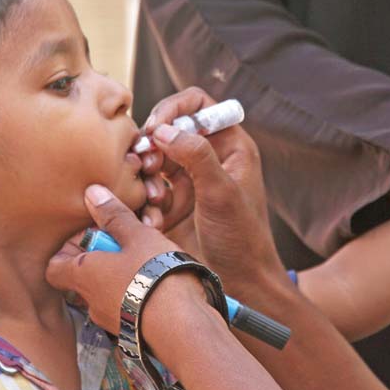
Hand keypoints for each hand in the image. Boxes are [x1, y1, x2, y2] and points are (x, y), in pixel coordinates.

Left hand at [46, 184, 201, 332]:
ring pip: (107, 292)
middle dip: (102, 259)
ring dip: (121, 276)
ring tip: (149, 261)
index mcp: (83, 275)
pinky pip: (128, 307)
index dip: (69, 249)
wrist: (183, 326)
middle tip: (127, 244)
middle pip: (84, 276)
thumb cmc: (155, 274)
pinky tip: (161, 283)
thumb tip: (91, 193)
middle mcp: (91, 301)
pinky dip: (137, 294)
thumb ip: (114, 215)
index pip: (54, 267)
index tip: (94, 235)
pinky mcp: (133, 332)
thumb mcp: (137, 236)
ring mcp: (111, 320)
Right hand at [143, 87, 287, 297]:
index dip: (175, 108)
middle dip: (152, 144)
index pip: (198, 105)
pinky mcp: (170, 206)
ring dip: (146, 174)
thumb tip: (165, 130)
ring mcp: (187, 182)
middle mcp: (206, 159)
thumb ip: (196, 156)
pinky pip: (147, 191)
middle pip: (167, 130)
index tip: (158, 126)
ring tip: (153, 195)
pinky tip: (154, 220)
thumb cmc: (243, 239)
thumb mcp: (223, 193)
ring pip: (152, 160)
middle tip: (147, 163)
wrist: (240, 285)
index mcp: (229, 146)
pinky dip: (145, 202)